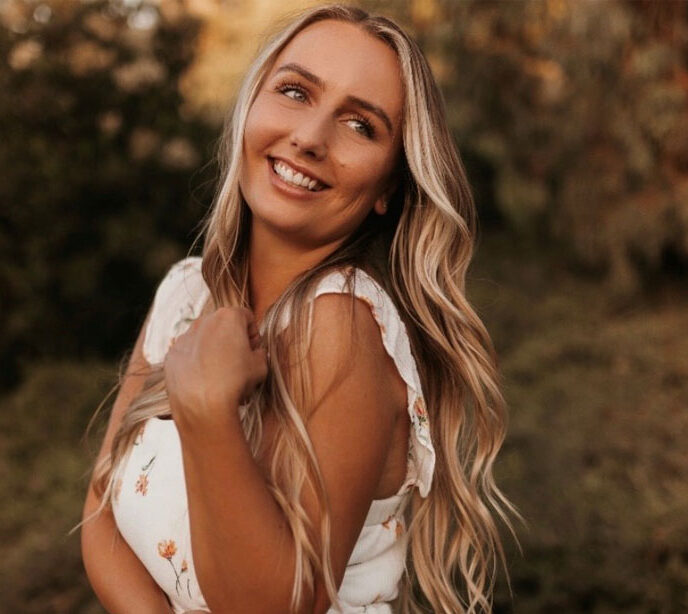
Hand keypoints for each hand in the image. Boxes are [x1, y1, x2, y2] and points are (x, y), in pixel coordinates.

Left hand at [163, 307, 267, 429]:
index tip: (254, 350)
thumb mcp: (261, 365)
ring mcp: (185, 337)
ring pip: (204, 338)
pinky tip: (204, 380)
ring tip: (220, 374)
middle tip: (238, 361)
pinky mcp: (172, 355)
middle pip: (223, 325)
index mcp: (228, 317)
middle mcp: (204, 322)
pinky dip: (196, 362)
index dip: (253, 334)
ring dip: (213, 350)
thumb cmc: (234, 382)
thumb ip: (259, 352)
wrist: (203, 405)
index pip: (246, 317)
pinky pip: (188, 353)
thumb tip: (254, 353)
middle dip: (232, 339)